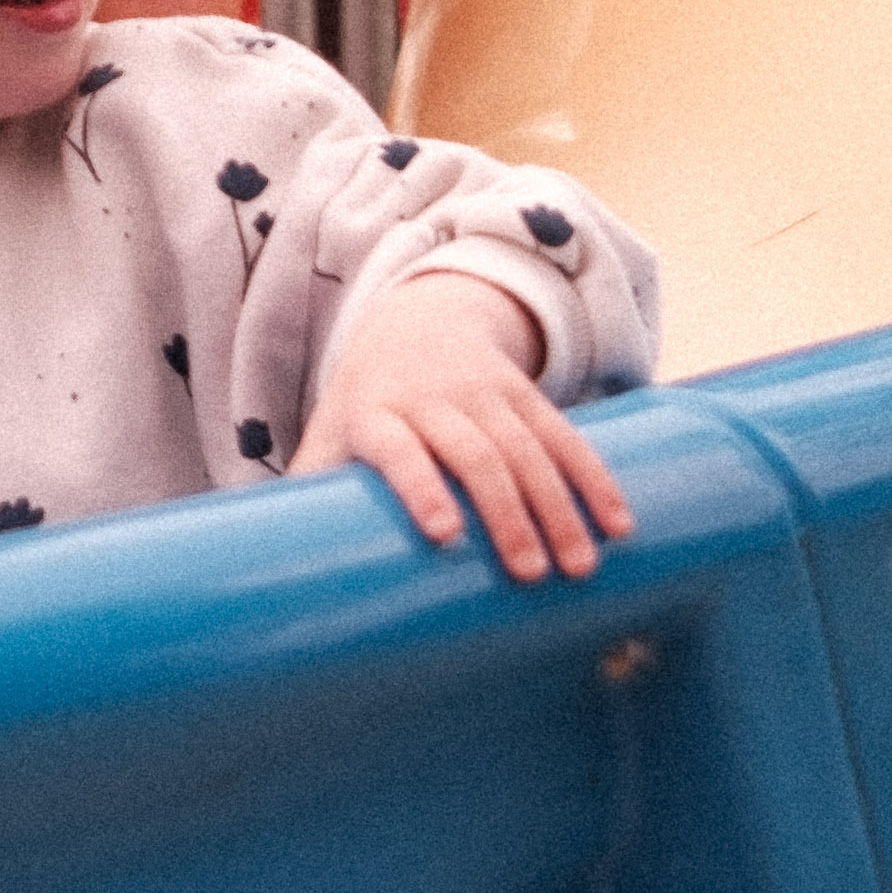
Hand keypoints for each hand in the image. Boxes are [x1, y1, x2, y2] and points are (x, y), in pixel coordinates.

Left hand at [300, 268, 635, 582]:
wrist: (415, 317)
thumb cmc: (364, 404)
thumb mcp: (332, 434)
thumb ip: (312, 494)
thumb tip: (272, 571)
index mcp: (377, 414)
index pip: (399, 448)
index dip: (420, 486)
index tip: (443, 533)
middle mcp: (433, 400)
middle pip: (476, 455)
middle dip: (506, 513)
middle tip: (531, 575)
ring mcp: (484, 392)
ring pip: (527, 448)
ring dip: (558, 506)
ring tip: (580, 565)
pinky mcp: (525, 393)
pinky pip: (564, 433)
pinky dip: (593, 477)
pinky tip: (619, 522)